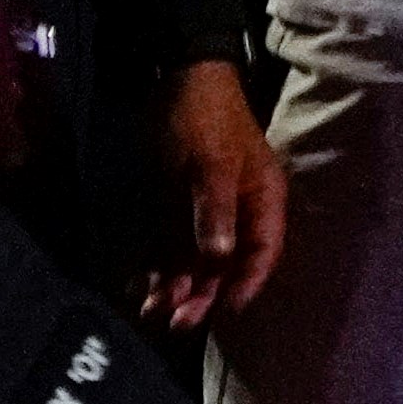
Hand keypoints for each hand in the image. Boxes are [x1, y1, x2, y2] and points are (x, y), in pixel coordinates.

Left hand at [145, 58, 285, 335]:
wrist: (174, 80)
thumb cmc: (203, 117)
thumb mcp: (211, 163)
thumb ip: (215, 210)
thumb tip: (221, 256)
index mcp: (263, 198)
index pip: (263, 251)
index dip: (247, 282)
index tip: (228, 310)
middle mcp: (238, 212)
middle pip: (225, 263)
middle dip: (203, 294)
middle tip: (178, 323)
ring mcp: (207, 212)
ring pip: (195, 260)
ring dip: (176, 287)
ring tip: (151, 312)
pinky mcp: (178, 209)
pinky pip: (170, 247)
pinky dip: (157, 268)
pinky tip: (139, 290)